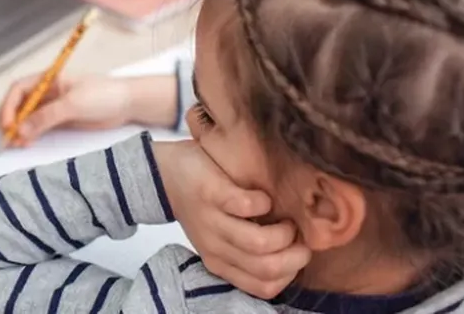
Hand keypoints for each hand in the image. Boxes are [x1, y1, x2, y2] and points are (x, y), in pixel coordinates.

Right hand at [0, 75, 134, 146]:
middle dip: (12, 120)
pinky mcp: (61, 121)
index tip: (7, 123)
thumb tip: (22, 129)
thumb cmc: (104, 95)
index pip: (19, 90)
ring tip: (17, 145)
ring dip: (20, 130)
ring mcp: (53, 107)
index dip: (9, 106)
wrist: (127, 104)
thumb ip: (47, 116)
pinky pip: (39, 128)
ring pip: (28, 118)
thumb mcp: (73, 104)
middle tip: (8, 138)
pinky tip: (27, 143)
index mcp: (48, 80)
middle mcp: (47, 92)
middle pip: (20, 105)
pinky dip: (31, 135)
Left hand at [153, 140, 310, 298]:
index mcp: (221, 262)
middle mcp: (216, 248)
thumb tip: (293, 253)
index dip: (290, 273)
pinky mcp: (211, 194)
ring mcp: (212, 222)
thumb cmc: (204, 206)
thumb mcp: (222, 237)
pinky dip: (263, 202)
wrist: (166, 175)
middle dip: (295, 256)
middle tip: (298, 236)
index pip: (265, 288)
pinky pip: (246, 206)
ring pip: (259, 244)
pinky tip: (262, 197)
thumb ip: (248, 249)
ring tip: (285, 219)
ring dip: (283, 232)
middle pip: (267, 269)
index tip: (297, 252)